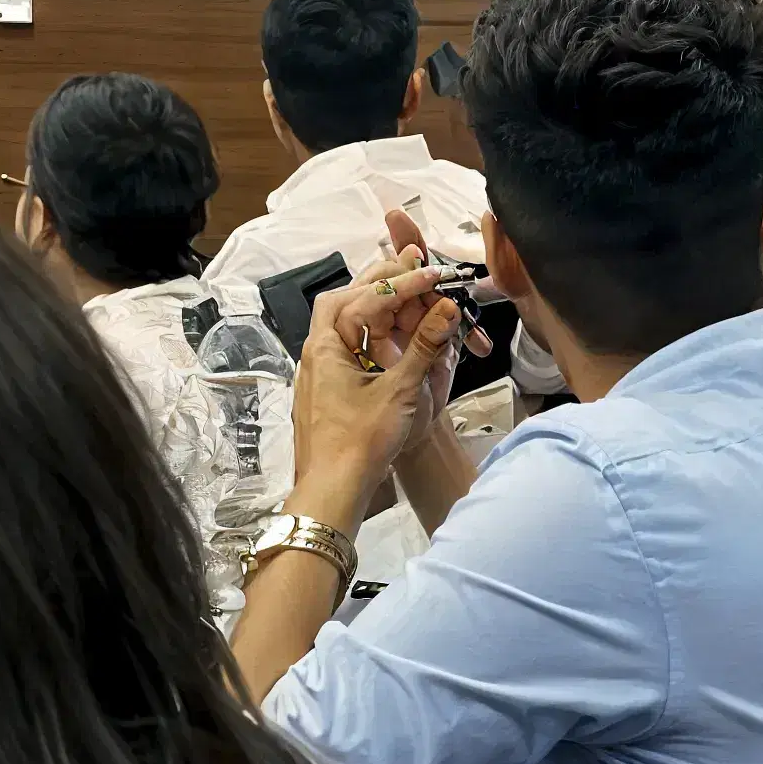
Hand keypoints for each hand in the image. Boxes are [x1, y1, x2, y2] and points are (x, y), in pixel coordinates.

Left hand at [290, 237, 465, 524]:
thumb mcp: (400, 391)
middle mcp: (315, 352)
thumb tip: (447, 307)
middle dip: (378, 282)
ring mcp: (316, 372)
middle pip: (343, 299)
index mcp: (326, 346)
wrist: (332, 491)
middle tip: (412, 272)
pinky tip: (386, 339)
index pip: (367, 297)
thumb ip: (424, 346)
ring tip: (403, 297)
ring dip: (370, 306)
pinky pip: (343, 347)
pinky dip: (366, 333)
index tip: (432, 275)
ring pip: (340, 323)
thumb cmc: (360, 443)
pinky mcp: (323, 390)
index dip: (402, 283)